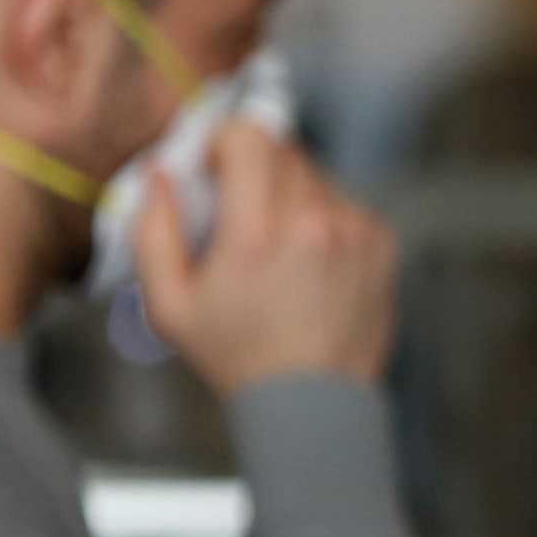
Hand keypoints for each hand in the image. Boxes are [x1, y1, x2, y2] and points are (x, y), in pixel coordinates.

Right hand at [137, 120, 397, 394]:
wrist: (311, 401)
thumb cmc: (235, 354)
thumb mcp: (167, 303)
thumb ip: (153, 229)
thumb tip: (161, 172)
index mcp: (259, 232)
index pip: (250, 136)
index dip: (224, 144)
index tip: (215, 174)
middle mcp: (316, 222)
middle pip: (283, 150)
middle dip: (254, 170)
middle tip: (239, 214)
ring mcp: (357, 231)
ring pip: (315, 176)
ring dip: (289, 194)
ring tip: (275, 247)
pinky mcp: (383, 244)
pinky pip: (345, 203)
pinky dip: (323, 217)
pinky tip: (308, 261)